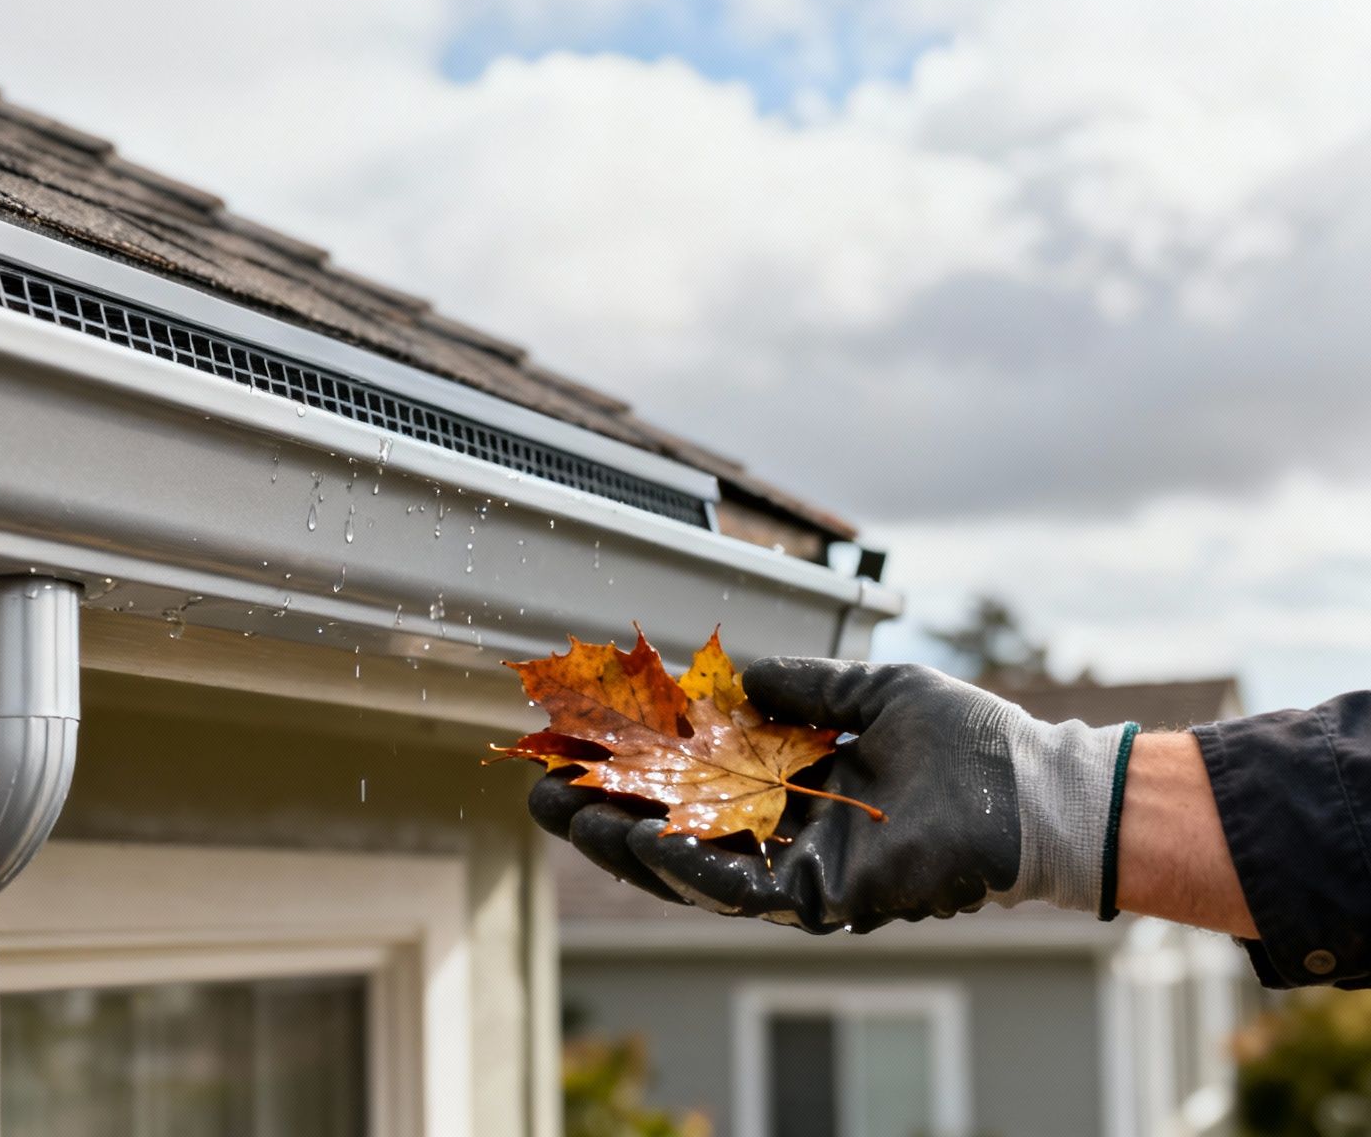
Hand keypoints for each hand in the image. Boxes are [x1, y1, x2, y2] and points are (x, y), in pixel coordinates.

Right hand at [530, 659, 1129, 931]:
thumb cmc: (967, 741)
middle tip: (541, 788)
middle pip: (675, 829)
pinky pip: (737, 889)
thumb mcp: (869, 691)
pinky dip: (685, 865)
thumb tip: (734, 673)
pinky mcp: (823, 897)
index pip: (695, 782)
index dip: (636, 767)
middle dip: (604, 813)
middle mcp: (788, 836)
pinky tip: (638, 839)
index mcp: (794, 789)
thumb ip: (801, 686)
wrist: (1030, 785)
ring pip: (690, 866)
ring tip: (567, 816)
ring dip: (624, 842)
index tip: (580, 742)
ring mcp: (801, 872)